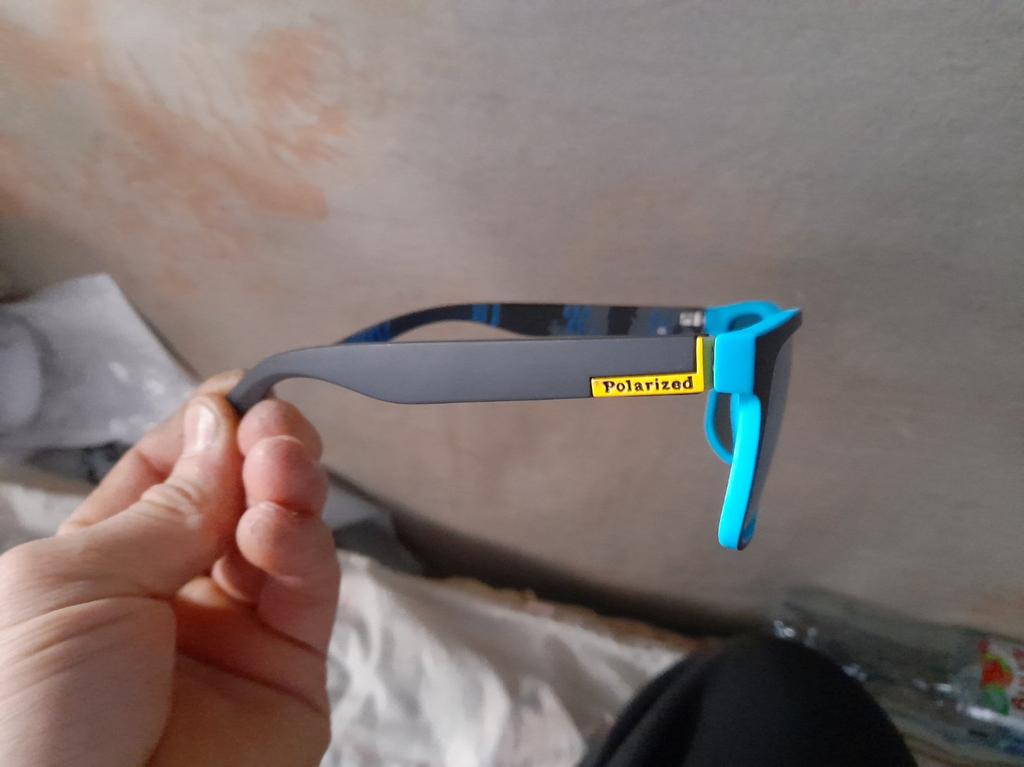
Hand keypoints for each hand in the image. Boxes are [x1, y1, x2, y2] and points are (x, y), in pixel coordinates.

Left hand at [0, 373, 339, 765]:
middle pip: (237, 496)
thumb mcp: (71, 586)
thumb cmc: (30, 716)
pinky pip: (310, 592)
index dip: (209, 426)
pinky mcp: (293, 675)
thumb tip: (222, 420)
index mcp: (105, 564)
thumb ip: (163, 507)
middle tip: (277, 426)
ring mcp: (239, 633)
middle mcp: (175, 592)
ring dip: (288, 488)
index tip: (244, 392)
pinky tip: (277, 528)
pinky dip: (304, 547)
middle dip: (261, 449)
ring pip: (285, 534)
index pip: (170, 472)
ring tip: (281, 469)